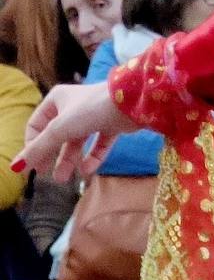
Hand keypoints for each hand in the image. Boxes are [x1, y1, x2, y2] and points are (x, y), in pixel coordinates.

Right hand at [18, 83, 136, 181]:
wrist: (131, 102)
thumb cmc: (90, 109)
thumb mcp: (58, 129)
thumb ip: (38, 149)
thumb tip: (16, 167)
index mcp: (57, 100)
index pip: (36, 125)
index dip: (33, 145)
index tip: (33, 164)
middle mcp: (74, 106)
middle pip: (58, 136)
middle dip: (53, 157)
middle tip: (49, 176)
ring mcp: (94, 115)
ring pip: (78, 142)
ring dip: (70, 161)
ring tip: (64, 179)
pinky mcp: (112, 124)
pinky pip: (98, 145)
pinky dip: (93, 158)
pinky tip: (87, 170)